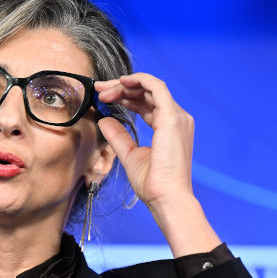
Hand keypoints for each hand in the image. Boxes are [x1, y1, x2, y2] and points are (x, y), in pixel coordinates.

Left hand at [95, 73, 194, 211]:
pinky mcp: (172, 118)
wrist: (165, 197)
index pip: (146, 103)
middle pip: (147, 92)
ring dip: (125, 85)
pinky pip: (156, 87)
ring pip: (150, 87)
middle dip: (121, 88)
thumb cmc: (152, 183)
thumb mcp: (129, 154)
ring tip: (104, 91)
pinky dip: (139, 80)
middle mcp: (176, 119)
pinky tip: (121, 82)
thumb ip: (118, 136)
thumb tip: (105, 120)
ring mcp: (176, 117)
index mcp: (169, 127)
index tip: (103, 98)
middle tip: (99, 90)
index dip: (125, 97)